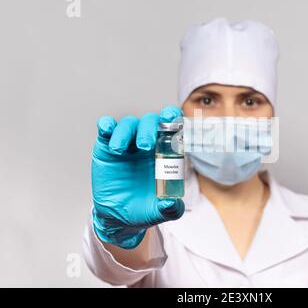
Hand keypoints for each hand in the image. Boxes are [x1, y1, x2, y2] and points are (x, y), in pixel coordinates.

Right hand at [91, 105, 184, 248]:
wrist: (118, 217)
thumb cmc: (144, 208)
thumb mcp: (159, 212)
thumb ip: (170, 209)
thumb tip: (171, 203)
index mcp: (165, 152)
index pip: (172, 127)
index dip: (173, 118)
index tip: (172, 120)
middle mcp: (147, 143)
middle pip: (151, 122)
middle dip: (149, 129)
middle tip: (145, 146)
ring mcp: (127, 144)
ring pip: (129, 124)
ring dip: (125, 131)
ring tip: (119, 150)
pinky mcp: (107, 147)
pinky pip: (107, 130)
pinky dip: (106, 125)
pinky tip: (106, 129)